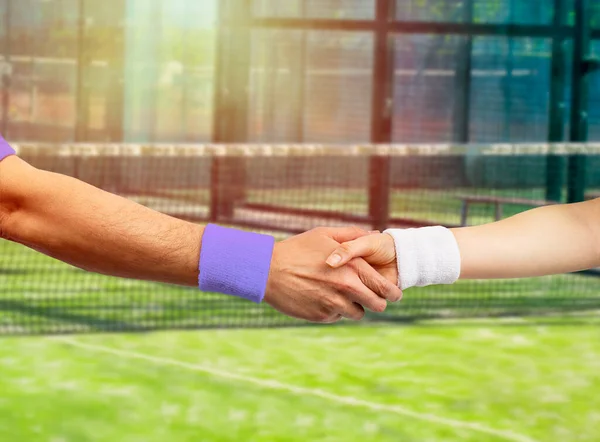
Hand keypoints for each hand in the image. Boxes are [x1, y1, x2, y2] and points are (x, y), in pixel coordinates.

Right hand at [265, 227, 401, 323]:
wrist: (268, 270)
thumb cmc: (298, 249)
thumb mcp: (325, 234)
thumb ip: (353, 235)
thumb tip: (375, 234)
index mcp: (352, 267)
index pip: (385, 288)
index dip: (393, 293)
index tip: (393, 294)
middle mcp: (347, 287)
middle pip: (378, 305)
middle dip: (378, 302)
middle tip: (374, 299)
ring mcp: (334, 304)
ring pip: (359, 314)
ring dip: (355, 307)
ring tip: (344, 295)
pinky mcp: (321, 316)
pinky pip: (338, 317)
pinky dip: (335, 311)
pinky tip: (323, 297)